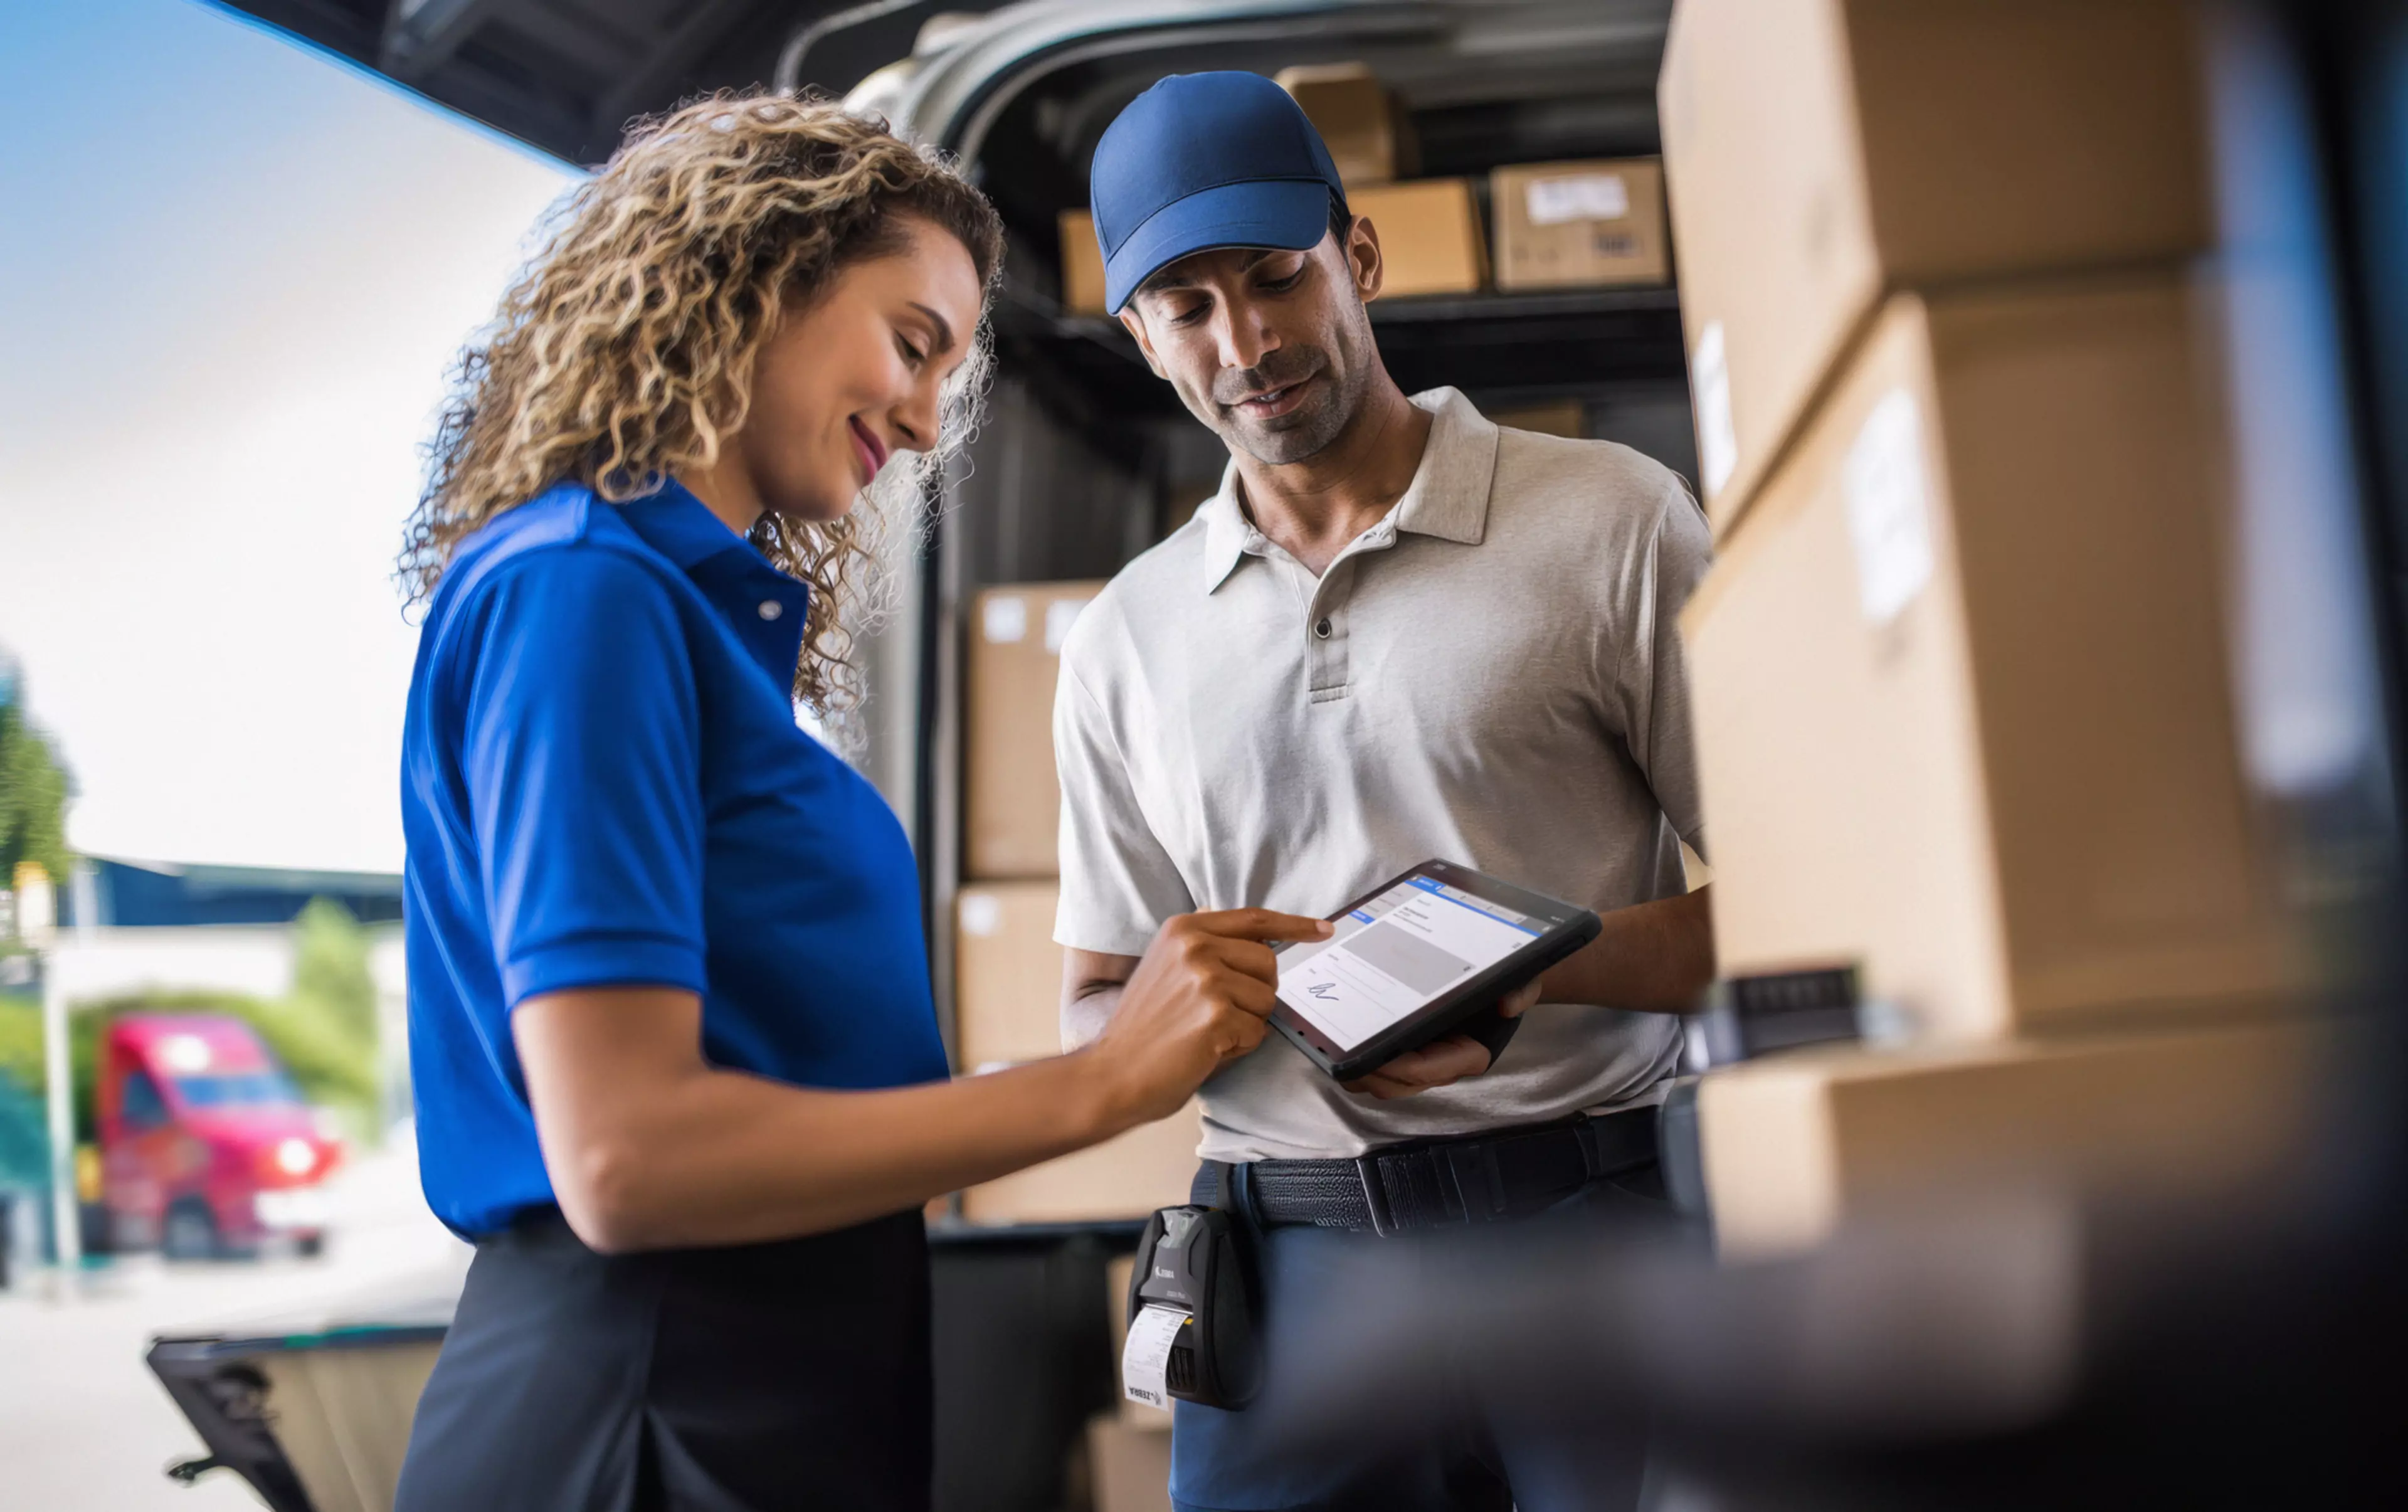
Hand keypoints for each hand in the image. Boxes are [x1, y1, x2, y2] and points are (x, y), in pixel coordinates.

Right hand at [1089, 908, 1331, 1123]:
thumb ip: (1205, 948)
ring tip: (1207, 1034)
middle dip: (1257, 994)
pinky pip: (1258, 1031)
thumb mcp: (1165, 969)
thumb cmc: (1143, 1031)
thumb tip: (1257, 940)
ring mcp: (1205, 978)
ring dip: (1247, 1023)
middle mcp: (1194, 946)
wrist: (1110, 1074)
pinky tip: (1207, 1050)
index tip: (1323, 930)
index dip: (1294, 925)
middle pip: (1269, 963)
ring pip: (1267, 999)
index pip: (1254, 919)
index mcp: (1183, 929)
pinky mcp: (1216, 1015)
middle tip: (1219, 1015)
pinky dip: (1240, 1047)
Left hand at [1343, 976, 1544, 1099]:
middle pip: (1398, 1084)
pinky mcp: (1412, 1055)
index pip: (1426, 1069)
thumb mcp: (1523, 983)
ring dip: (1359, 1074)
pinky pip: (1382, 1069)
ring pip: (1385, 1083)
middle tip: (1338, 1055)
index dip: (1396, 1066)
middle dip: (1368, 1075)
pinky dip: (1361, 1062)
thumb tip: (1508, 1004)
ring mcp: (1426, 1063)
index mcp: (1468, 1054)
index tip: (1369, 1052)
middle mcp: (1444, 1065)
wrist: (1505, 986)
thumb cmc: (1511, 986)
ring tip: (1332, 1051)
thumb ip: (1521, 992)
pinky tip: (1341, 1041)